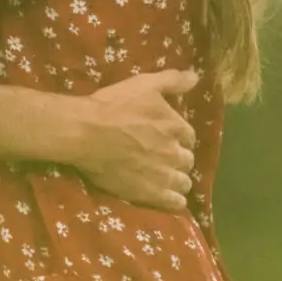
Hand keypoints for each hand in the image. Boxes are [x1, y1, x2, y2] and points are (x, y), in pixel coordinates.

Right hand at [74, 70, 199, 212]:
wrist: (86, 133)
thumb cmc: (113, 106)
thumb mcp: (145, 84)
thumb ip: (172, 81)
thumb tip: (196, 77)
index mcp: (175, 127)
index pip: (189, 137)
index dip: (180, 139)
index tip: (169, 139)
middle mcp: (174, 152)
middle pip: (187, 161)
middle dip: (179, 159)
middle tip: (165, 159)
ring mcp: (162, 175)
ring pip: (183, 183)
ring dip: (178, 180)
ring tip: (166, 179)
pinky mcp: (149, 193)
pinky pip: (174, 203)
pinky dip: (175, 201)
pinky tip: (169, 198)